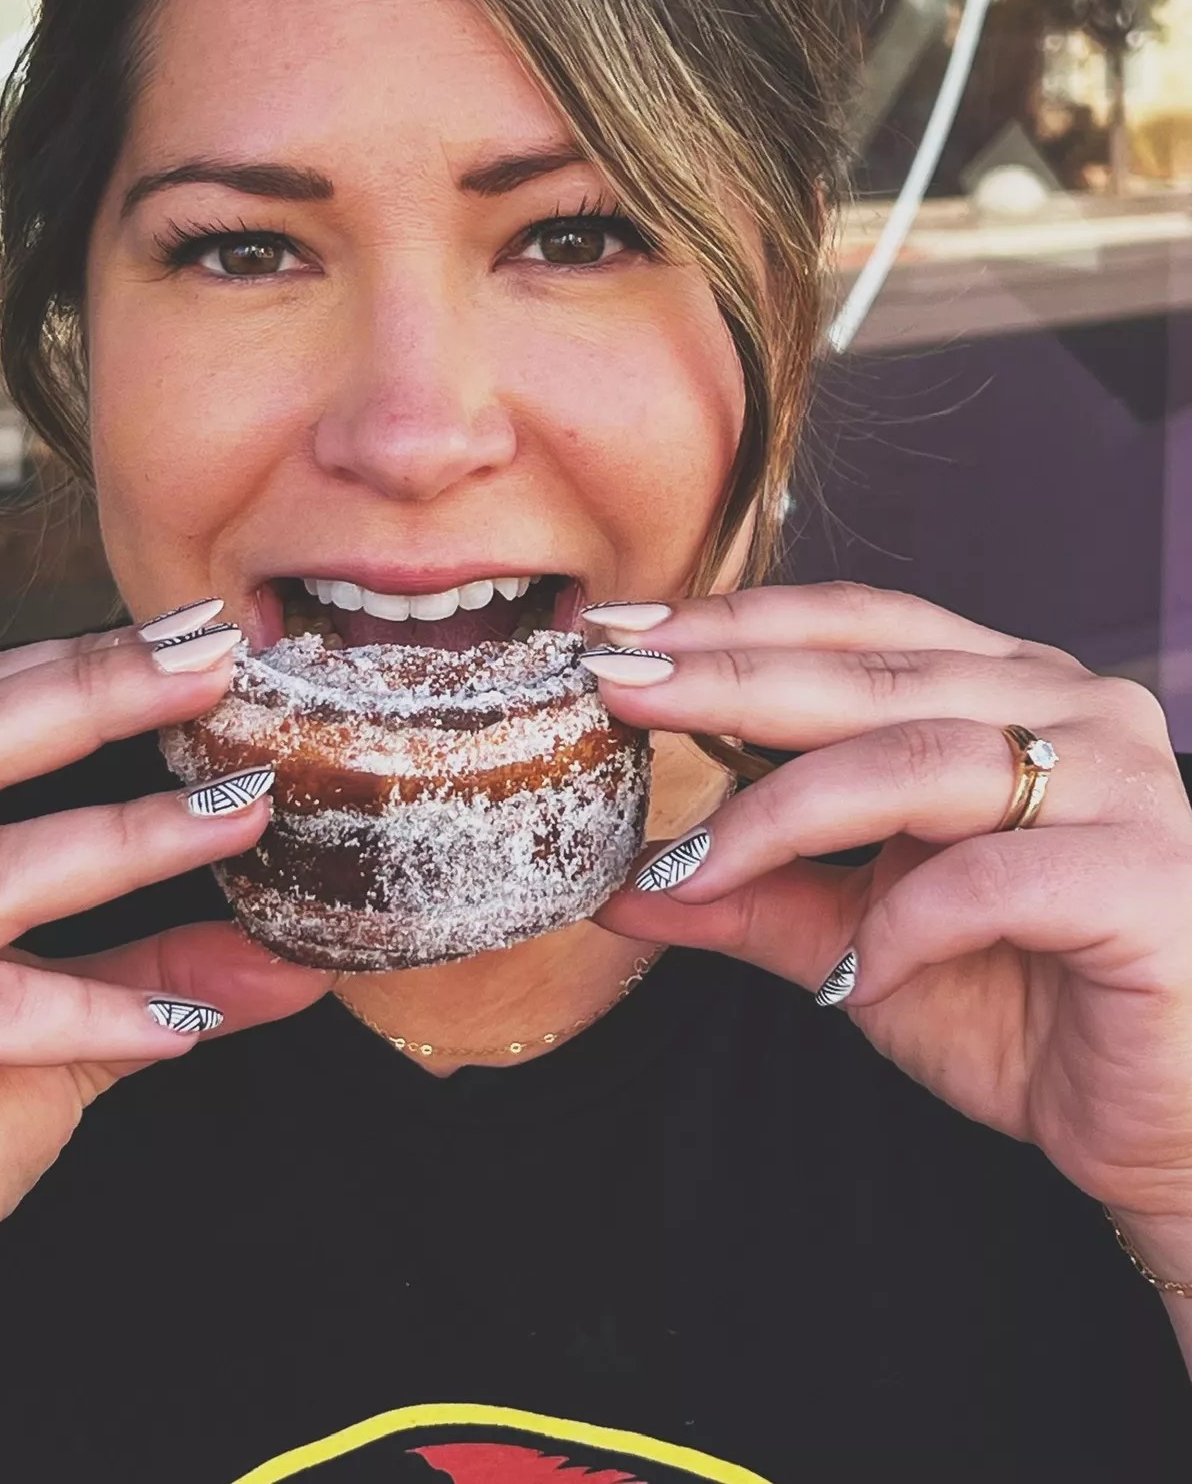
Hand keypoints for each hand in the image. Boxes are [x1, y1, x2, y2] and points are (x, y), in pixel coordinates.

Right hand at [0, 623, 330, 1395]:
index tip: (194, 636)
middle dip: (96, 694)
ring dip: (127, 839)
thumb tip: (288, 949)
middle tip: (213, 666)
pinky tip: (179, 1018)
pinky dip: (88, 1005)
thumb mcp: (45, 1035)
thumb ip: (148, 971)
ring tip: (239, 817)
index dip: (75, 663)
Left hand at [587, 582, 1191, 1233]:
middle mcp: (1073, 709)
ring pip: (917, 758)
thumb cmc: (1025, 1012)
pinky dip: (903, 920)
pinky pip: (991, 876)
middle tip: (617, 688)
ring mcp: (1122, 784)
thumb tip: (622, 884)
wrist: (1164, 1132)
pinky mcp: (1149, 879)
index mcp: (1009, 690)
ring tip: (696, 865)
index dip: (735, 622)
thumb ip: (754, 899)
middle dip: (725, 680)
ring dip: (784, 813)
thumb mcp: (859, 942)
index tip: (618, 634)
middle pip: (870, 670)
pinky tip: (856, 970)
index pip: (856, 623)